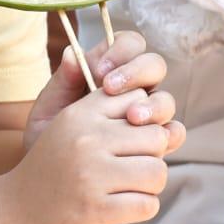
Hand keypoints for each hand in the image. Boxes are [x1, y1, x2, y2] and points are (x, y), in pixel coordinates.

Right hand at [0, 90, 170, 223]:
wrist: (16, 214)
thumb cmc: (53, 169)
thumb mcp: (67, 128)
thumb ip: (101, 108)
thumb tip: (124, 82)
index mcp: (79, 114)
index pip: (138, 100)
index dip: (141, 122)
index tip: (125, 139)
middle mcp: (85, 139)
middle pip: (156, 137)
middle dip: (151, 156)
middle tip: (130, 169)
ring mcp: (91, 174)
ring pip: (157, 172)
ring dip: (149, 186)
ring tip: (126, 189)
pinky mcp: (97, 209)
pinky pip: (148, 205)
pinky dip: (141, 209)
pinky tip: (119, 208)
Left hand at [25, 27, 184, 154]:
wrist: (52, 179)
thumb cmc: (49, 136)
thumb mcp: (50, 108)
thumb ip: (62, 81)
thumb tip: (70, 53)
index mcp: (108, 71)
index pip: (128, 44)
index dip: (120, 50)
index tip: (99, 70)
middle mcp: (133, 89)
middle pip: (154, 65)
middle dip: (137, 73)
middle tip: (112, 89)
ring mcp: (148, 114)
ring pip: (165, 98)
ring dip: (152, 105)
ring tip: (131, 118)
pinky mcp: (157, 141)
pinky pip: (174, 132)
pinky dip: (168, 134)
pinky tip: (155, 141)